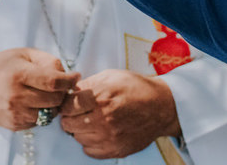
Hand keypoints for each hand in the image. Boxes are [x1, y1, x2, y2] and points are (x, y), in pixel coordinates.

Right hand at [0, 48, 79, 129]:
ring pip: (50, 113)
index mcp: (19, 75)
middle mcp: (17, 97)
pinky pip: (40, 121)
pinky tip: (34, 102)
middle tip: (60, 85)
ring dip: (53, 104)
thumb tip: (68, 76)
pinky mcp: (15, 125)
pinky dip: (42, 112)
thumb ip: (48, 62)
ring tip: (45, 93)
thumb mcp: (25, 54)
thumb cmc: (3, 66)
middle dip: (63, 92)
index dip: (69, 80)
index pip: (53, 82)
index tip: (75, 76)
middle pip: (55, 99)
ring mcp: (15, 113)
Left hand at [58, 69, 181, 158]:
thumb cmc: (137, 88)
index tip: (69, 103)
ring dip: (80, 130)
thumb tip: (71, 91)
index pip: (67, 106)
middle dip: (70, 117)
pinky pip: (89, 151)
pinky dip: (90, 142)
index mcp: (101, 98)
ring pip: (78, 138)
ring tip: (91, 121)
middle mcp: (103, 120)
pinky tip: (98, 132)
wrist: (161, 107)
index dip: (65, 103)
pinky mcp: (116, 150)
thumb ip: (89, 83)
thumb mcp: (112, 76)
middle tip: (78, 112)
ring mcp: (110, 137)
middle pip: (69, 124)